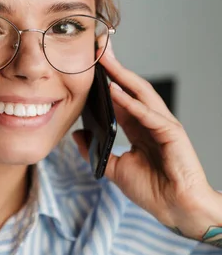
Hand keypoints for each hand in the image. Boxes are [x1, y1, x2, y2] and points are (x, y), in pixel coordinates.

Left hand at [73, 37, 221, 240]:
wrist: (176, 209)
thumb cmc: (152, 190)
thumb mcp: (114, 169)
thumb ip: (96, 152)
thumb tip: (78, 135)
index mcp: (139, 127)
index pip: (120, 96)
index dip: (105, 79)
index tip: (89, 63)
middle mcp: (151, 120)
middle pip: (130, 87)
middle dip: (114, 66)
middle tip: (97, 46)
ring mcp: (163, 124)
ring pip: (141, 93)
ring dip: (122, 74)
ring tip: (104, 58)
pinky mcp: (172, 133)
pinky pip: (148, 114)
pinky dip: (131, 102)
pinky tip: (116, 91)